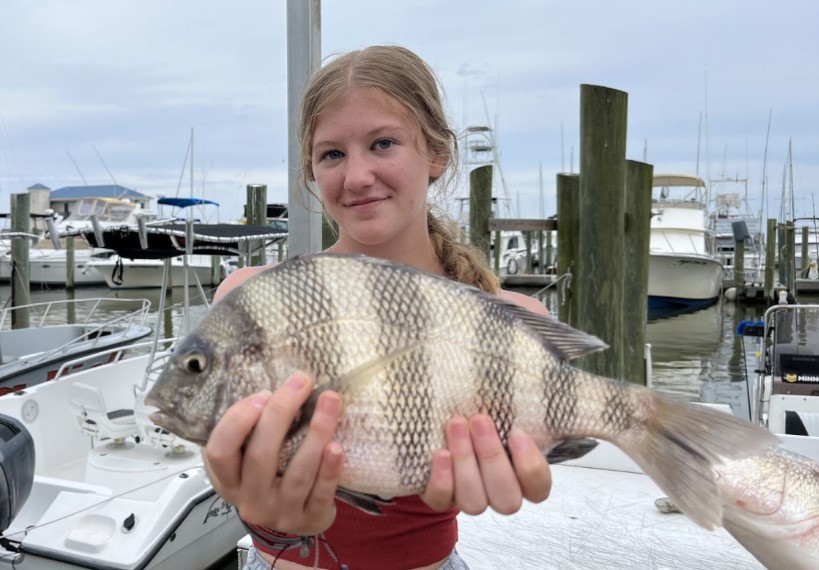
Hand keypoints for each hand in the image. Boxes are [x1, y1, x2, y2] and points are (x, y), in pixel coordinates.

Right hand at [204, 372, 343, 534]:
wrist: (288, 525)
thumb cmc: (268, 479)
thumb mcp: (247, 460)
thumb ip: (253, 431)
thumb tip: (280, 385)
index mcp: (228, 479)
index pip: (219, 451)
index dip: (238, 421)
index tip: (264, 393)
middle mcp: (251, 498)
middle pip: (261, 456)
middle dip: (281, 413)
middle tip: (301, 382)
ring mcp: (281, 511)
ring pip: (298, 472)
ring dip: (316, 433)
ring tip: (330, 401)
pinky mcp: (310, 519)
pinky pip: (321, 492)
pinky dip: (330, 469)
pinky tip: (338, 447)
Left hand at [421, 415, 550, 514]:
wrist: (445, 424)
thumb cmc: (481, 415)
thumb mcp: (502, 408)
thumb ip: (517, 409)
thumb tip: (536, 390)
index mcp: (522, 476)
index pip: (538, 488)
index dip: (530, 466)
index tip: (516, 433)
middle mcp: (499, 494)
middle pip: (507, 499)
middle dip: (492, 457)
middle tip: (479, 419)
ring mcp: (470, 499)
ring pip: (474, 502)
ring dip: (465, 462)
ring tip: (456, 425)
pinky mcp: (439, 499)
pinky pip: (441, 501)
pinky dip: (442, 480)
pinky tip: (441, 453)